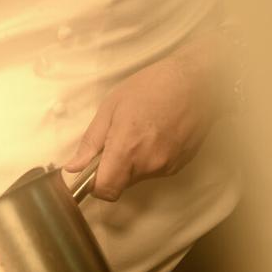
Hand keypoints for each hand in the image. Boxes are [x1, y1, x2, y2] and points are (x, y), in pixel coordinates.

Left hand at [65, 39, 221, 199]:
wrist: (198, 81)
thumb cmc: (151, 87)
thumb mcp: (111, 107)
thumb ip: (91, 141)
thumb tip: (73, 167)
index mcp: (127, 149)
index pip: (107, 190)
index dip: (95, 185)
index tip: (91, 171)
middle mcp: (149, 164)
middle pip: (122, 184)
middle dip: (113, 170)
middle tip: (116, 140)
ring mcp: (168, 166)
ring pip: (139, 177)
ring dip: (132, 163)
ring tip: (140, 132)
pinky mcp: (182, 164)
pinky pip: (157, 170)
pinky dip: (150, 159)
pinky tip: (156, 135)